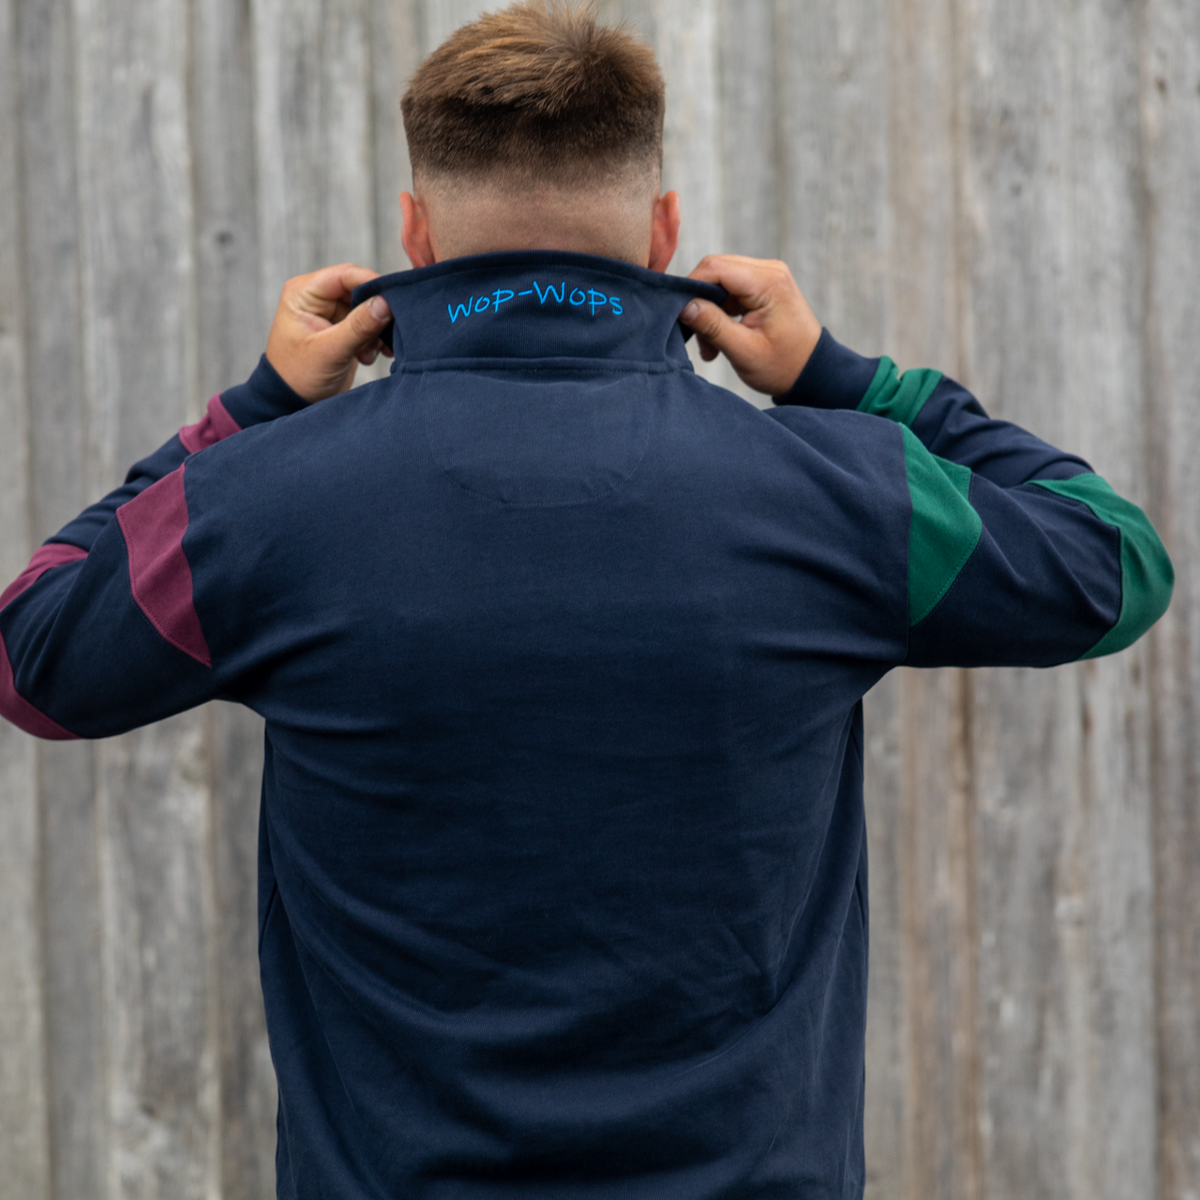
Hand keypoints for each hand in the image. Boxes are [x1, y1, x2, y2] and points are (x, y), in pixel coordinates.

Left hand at [264, 263, 393, 402]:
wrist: (293, 402)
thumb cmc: (299, 376)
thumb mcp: (330, 351)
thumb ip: (359, 326)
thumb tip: (386, 303)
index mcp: (304, 293)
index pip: (344, 275)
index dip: (371, 283)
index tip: (394, 299)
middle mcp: (317, 298)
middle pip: (359, 290)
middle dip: (375, 312)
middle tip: (386, 332)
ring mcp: (331, 313)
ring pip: (367, 308)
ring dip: (376, 330)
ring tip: (370, 352)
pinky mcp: (343, 329)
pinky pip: (368, 324)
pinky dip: (374, 339)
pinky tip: (370, 355)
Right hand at [679, 256, 821, 395]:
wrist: (811, 371)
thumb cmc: (783, 365)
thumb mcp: (744, 351)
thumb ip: (712, 326)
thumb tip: (683, 306)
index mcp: (768, 282)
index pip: (715, 268)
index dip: (691, 287)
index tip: (678, 315)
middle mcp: (769, 270)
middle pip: (715, 270)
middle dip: (699, 301)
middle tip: (697, 337)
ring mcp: (766, 276)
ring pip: (719, 281)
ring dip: (708, 311)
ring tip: (710, 346)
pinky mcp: (762, 286)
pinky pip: (729, 290)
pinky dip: (719, 312)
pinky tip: (719, 338)